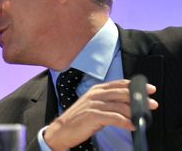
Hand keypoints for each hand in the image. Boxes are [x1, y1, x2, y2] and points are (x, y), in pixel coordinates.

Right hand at [43, 79, 157, 150]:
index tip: (149, 89)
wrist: (62, 129)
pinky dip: (125, 122)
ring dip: (134, 112)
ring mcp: (93, 104)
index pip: (119, 84)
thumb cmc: (79, 119)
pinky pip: (113, 118)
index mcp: (96, 89)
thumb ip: (109, 102)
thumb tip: (128, 105)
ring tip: (143, 117)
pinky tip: (131, 125)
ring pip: (120, 106)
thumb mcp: (94, 106)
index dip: (135, 86)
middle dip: (139, 98)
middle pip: (122, 93)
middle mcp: (95, 94)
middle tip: (152, 104)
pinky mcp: (92, 115)